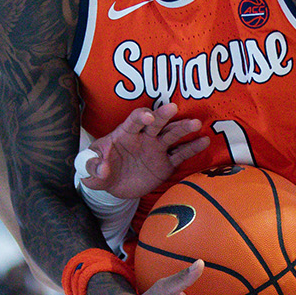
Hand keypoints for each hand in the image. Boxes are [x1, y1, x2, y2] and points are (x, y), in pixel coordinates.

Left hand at [84, 101, 206, 201]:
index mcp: (125, 134)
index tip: (148, 116)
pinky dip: (192, 148)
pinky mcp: (166, 163)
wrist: (115, 185)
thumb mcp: (91, 170)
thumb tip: (103, 168)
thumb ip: (93, 167)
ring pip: (172, 135)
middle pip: (156, 123)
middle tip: (174, 109)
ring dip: (183, 128)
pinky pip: (181, 154)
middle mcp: (144, 137)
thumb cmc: (101, 170)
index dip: (140, 116)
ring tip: (196, 124)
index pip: (133, 121)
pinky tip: (204, 141)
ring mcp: (157, 149)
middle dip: (164, 116)